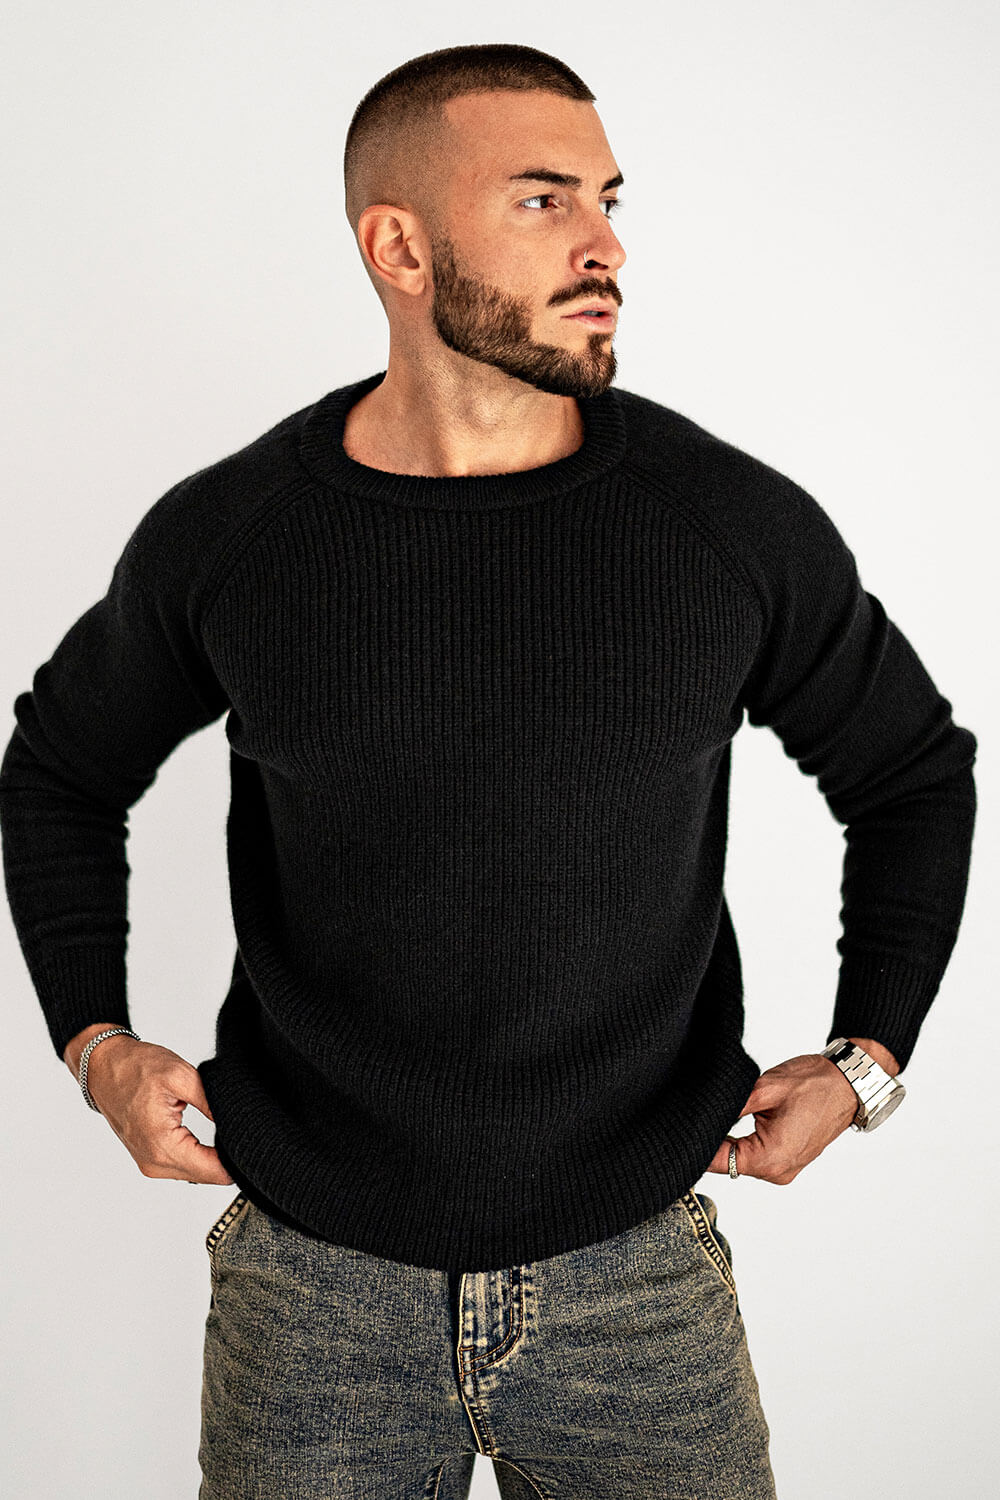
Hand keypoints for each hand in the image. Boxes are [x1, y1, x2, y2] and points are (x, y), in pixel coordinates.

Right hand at [83, 1034, 234, 1185]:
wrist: (104, 1068)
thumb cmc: (136, 1068)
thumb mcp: (181, 1075)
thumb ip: (210, 1103)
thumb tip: (236, 1124)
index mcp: (162, 1145)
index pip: (214, 1170)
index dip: (238, 1159)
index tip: (253, 1142)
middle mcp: (154, 1163)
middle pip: (208, 1176)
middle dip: (228, 1159)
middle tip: (245, 1133)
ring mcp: (150, 1164)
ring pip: (197, 1173)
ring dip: (214, 1159)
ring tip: (227, 1133)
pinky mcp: (150, 1159)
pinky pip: (184, 1167)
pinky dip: (199, 1156)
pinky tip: (210, 1141)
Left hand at [705, 1052, 859, 1182]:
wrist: (848, 1084)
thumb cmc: (814, 1084)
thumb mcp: (764, 1088)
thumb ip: (730, 1106)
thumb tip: (701, 1114)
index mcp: (772, 1158)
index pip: (718, 1161)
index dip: (696, 1145)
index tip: (679, 1130)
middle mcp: (778, 1171)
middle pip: (727, 1162)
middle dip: (711, 1140)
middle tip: (694, 1114)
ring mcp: (784, 1169)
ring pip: (740, 1159)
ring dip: (728, 1139)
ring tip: (718, 1114)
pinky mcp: (786, 1160)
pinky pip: (755, 1156)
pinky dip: (743, 1141)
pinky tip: (736, 1122)